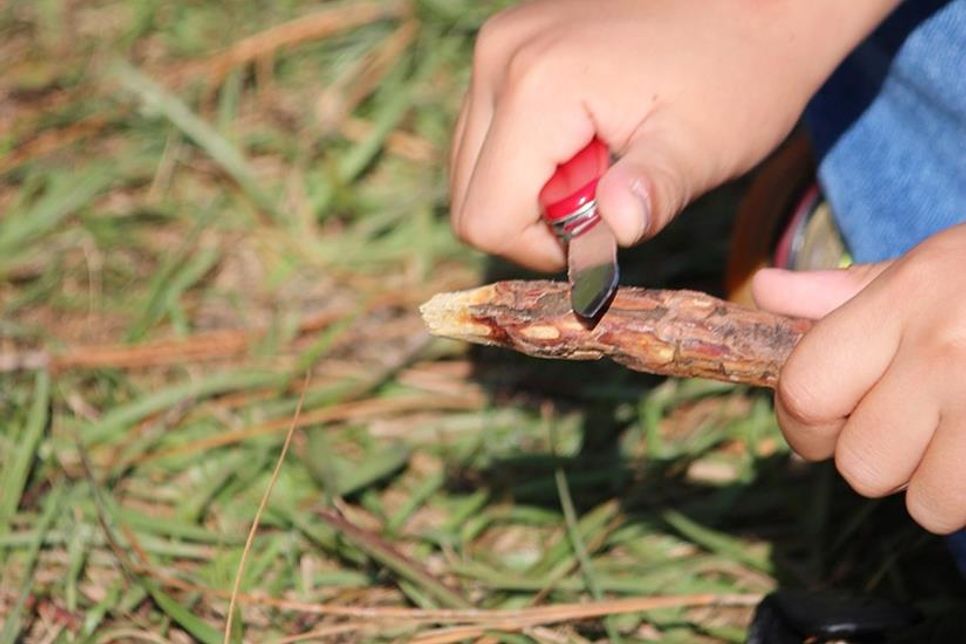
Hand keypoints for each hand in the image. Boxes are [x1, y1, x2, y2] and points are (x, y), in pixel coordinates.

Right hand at [449, 0, 897, 269]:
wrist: (754, 1)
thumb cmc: (738, 76)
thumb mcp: (704, 147)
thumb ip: (655, 191)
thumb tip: (617, 229)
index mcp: (537, 86)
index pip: (485, 218)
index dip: (539, 249)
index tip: (601, 230)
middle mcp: (499, 58)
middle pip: (470, 195)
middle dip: (533, 218)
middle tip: (607, 193)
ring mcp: (499, 46)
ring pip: (475, 166)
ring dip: (532, 187)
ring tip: (602, 159)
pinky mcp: (509, 46)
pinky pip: (489, 132)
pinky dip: (531, 156)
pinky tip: (589, 135)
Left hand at [753, 223, 965, 533]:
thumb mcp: (929, 266)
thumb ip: (845, 292)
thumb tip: (766, 290)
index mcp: (907, 299)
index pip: (806, 391)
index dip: (803, 422)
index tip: (823, 420)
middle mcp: (948, 352)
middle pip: (860, 463)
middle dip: (873, 457)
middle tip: (905, 427)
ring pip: (924, 502)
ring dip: (933, 485)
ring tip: (956, 438)